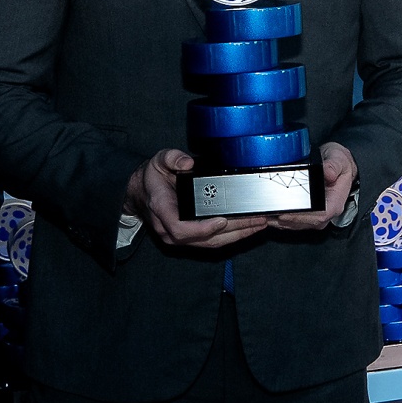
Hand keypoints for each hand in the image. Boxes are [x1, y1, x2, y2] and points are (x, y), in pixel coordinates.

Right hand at [130, 149, 271, 249]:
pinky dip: (232, 236)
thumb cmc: (151, 179)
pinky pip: (212, 242)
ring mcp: (179, 238)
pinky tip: (248, 227)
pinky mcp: (190, 239)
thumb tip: (187, 162)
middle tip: (257, 219)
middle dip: (234, 231)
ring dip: (238, 235)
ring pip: (212, 243)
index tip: (223, 220)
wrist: (141, 193)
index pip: (181, 229)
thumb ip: (171, 159)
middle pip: (205, 240)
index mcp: (161, 210)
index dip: (203, 229)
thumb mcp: (158, 161)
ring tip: (259, 223)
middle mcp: (169, 230)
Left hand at [268, 142, 355, 231]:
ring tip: (264, 216)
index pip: (319, 217)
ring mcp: (317, 216)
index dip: (300, 217)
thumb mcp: (339, 160)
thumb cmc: (339, 164)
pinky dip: (280, 220)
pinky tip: (269, 215)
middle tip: (267, 214)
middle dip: (284, 221)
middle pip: (304, 223)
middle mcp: (326, 213)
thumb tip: (328, 172)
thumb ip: (333, 166)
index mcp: (335, 203)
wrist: (340, 166)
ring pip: (296, 225)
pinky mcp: (309, 214)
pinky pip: (294, 221)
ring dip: (279, 222)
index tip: (284, 214)